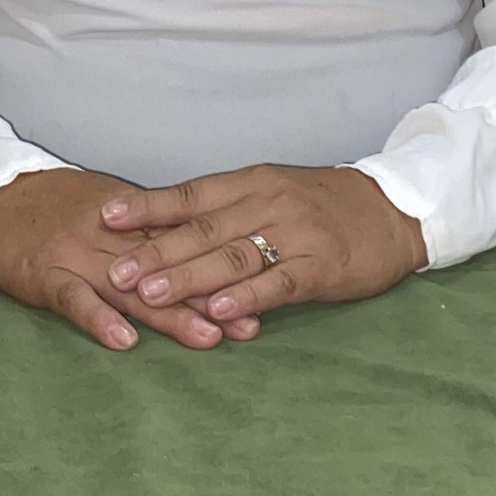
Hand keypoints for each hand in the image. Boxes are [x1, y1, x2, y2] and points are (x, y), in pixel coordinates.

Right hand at [0, 168, 258, 351]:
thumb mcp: (107, 206)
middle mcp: (113, 237)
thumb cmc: (53, 202)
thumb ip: (148, 229)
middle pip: (169, 270)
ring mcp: (79, 256)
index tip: (261, 288)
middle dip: (212, 297)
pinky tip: (125, 341)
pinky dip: (99, 319)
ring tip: (208, 338)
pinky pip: (76, 299)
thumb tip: (197, 248)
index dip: (223, 267)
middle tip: (251, 324)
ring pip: (132, 288)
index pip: (185, 245)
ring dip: (171, 316)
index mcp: (131, 219)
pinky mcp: (46, 274)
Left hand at [98, 165, 428, 325]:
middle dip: (154, 251)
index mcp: (251, 183)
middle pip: (202, 229)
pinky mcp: (320, 267)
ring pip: (233, 256)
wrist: (390, 210)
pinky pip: (278, 283)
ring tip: (150, 293)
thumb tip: (167, 229)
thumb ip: (226, 210)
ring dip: (188, 277)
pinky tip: (220, 311)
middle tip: (114, 271)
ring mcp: (295, 235)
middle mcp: (267, 203)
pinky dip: (247, 297)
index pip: (189, 193)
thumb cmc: (322, 203)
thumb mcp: (271, 192)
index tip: (105, 217)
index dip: (147, 207)